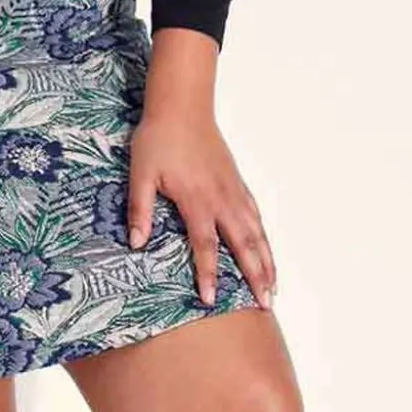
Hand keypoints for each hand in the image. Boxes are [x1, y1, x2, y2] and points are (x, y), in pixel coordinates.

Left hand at [126, 108, 276, 309]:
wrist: (182, 107)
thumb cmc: (158, 139)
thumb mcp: (140, 173)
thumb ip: (139, 209)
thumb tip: (136, 243)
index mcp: (197, 201)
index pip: (206, 246)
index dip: (208, 274)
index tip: (211, 300)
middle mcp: (221, 200)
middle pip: (244, 245)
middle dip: (255, 276)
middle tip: (266, 304)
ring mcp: (233, 191)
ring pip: (256, 232)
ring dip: (266, 260)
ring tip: (274, 287)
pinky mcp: (237, 182)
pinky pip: (255, 215)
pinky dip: (264, 236)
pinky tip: (266, 249)